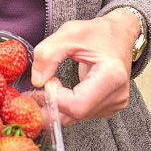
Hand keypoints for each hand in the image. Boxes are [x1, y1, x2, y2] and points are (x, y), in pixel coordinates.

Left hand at [31, 9, 140, 125]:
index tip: (44, 81)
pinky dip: (65, 107)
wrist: (120, 34)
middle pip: (76, 114)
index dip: (54, 97)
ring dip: (55, 108)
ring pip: (77, 118)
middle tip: (31, 95)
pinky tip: (56, 93)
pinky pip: (81, 114)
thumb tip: (37, 81)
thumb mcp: (69, 33)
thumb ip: (49, 54)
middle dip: (50, 106)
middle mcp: (116, 95)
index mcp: (112, 76)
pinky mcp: (109, 107)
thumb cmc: (97, 32)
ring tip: (41, 91)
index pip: (77, 104)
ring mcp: (114, 104)